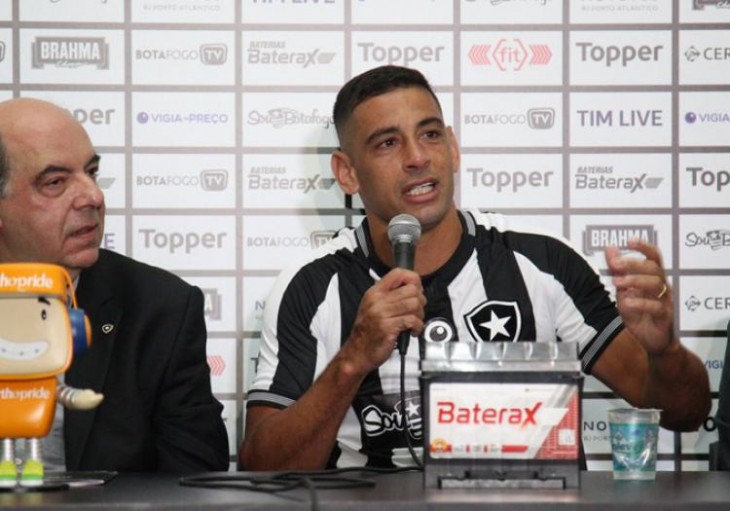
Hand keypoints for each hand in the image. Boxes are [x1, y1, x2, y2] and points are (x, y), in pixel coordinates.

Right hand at [340, 268, 425, 373]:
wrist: (357, 353)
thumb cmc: (367, 333)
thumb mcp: (373, 307)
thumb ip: (389, 296)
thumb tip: (413, 289)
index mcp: (374, 293)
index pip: (398, 273)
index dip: (413, 279)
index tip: (417, 289)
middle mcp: (377, 301)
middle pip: (411, 289)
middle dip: (420, 301)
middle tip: (416, 311)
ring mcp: (381, 314)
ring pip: (414, 304)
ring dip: (420, 315)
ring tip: (414, 322)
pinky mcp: (388, 328)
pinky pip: (412, 320)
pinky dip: (418, 327)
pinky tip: (412, 331)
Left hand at [604, 239, 673, 355]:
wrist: (651, 342)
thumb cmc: (638, 313)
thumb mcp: (623, 290)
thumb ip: (618, 270)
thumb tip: (610, 247)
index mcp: (653, 278)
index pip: (654, 257)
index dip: (644, 247)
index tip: (629, 240)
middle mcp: (662, 287)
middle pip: (654, 268)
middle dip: (634, 264)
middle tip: (615, 265)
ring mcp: (666, 301)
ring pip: (656, 284)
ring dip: (635, 281)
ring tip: (617, 283)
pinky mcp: (665, 317)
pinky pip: (656, 307)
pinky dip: (640, 303)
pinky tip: (626, 302)